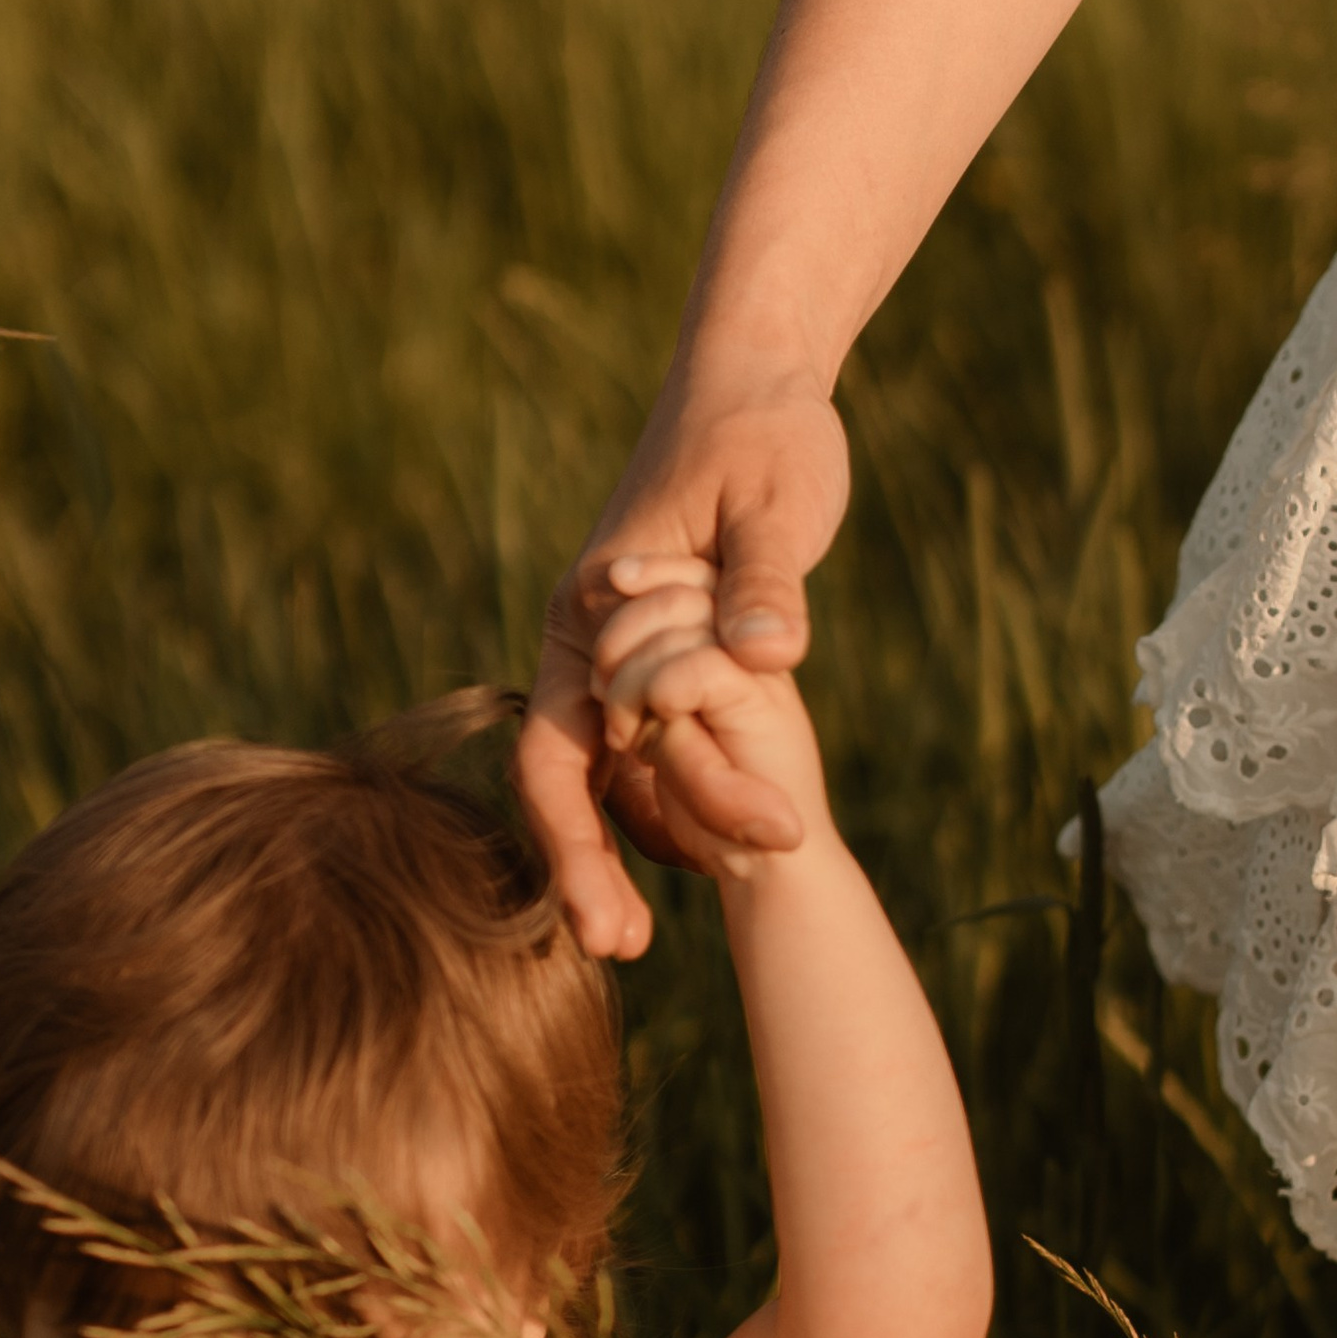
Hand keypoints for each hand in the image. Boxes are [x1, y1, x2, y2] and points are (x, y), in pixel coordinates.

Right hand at [518, 370, 850, 959]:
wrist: (762, 385)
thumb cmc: (764, 434)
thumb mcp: (776, 504)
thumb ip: (767, 583)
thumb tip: (769, 658)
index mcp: (592, 612)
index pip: (560, 752)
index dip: (575, 844)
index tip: (604, 923)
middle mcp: (592, 645)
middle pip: (571, 782)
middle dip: (588, 871)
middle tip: (620, 951)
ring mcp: (626, 659)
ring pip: (613, 777)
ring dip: (632, 852)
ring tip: (645, 935)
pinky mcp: (668, 663)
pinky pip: (653, 755)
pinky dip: (671, 810)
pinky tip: (708, 863)